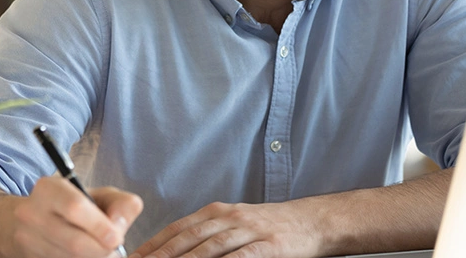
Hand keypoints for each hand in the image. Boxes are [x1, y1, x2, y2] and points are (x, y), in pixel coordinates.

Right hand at [11, 176, 143, 257]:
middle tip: (113, 246)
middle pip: (74, 242)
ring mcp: (26, 239)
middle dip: (102, 249)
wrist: (34, 221)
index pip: (75, 208)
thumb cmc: (77, 206)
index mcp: (49, 189)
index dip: (100, 226)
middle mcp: (31, 214)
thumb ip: (121, 204)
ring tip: (99, 249)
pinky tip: (85, 254)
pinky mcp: (29, 256)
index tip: (117, 237)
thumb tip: (120, 226)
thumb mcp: (101, 195)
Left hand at [131, 201, 320, 257]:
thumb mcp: (236, 224)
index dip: (153, 245)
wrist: (312, 221)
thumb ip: (209, 235)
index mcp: (217, 212)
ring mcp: (249, 230)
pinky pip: (241, 257)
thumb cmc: (270, 227)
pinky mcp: (268, 245)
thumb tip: (177, 252)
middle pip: (187, 238)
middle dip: (160, 255)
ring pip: (209, 248)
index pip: (177, 229)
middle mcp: (229, 217)